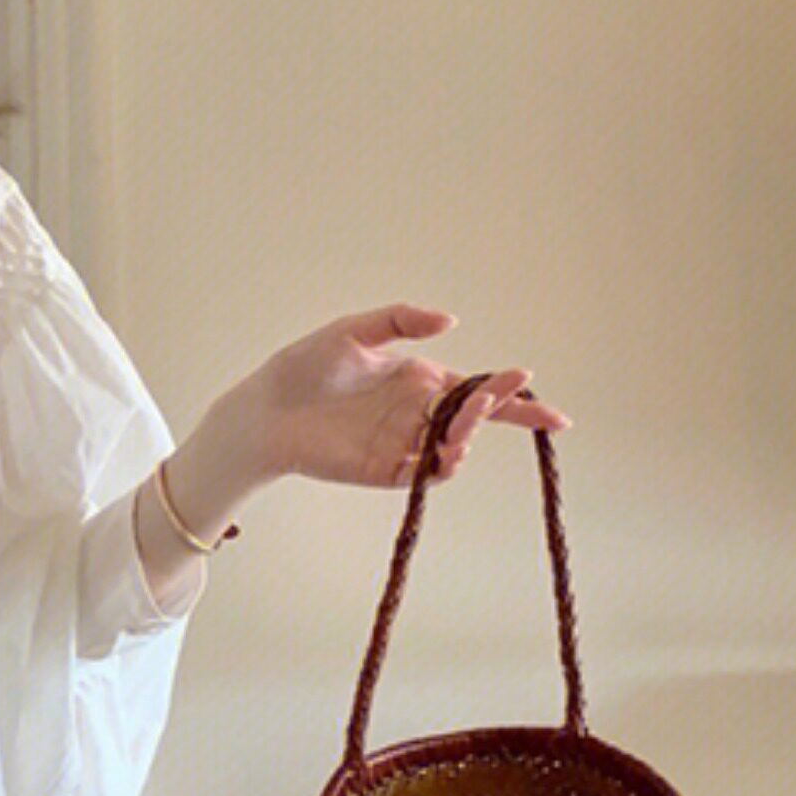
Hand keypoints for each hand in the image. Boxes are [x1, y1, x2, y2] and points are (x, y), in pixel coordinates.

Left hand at [238, 305, 570, 492]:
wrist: (267, 408)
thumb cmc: (306, 366)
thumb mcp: (355, 330)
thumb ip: (401, 320)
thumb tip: (451, 320)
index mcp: (420, 379)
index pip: (475, 385)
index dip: (508, 388)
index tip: (528, 381)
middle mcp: (419, 413)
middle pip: (475, 418)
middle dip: (499, 411)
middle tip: (493, 399)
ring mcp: (405, 443)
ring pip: (455, 447)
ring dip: (468, 436)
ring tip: (465, 421)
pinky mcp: (386, 470)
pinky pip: (426, 474)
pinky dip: (444, 466)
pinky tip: (449, 452)